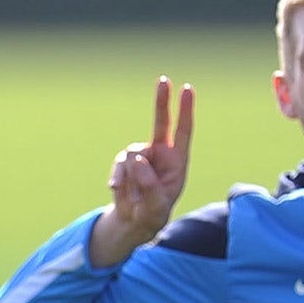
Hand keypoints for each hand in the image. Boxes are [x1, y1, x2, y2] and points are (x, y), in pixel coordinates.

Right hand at [89, 77, 193, 266]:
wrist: (133, 221)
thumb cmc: (153, 214)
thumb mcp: (156, 207)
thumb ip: (149, 186)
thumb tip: (137, 160)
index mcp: (177, 162)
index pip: (183, 131)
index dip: (185, 111)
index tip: (186, 89)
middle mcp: (159, 154)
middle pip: (160, 122)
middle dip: (162, 101)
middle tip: (163, 80)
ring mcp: (141, 156)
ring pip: (132, 155)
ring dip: (131, 176)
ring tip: (133, 195)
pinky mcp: (124, 163)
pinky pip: (120, 166)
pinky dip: (118, 178)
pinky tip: (116, 190)